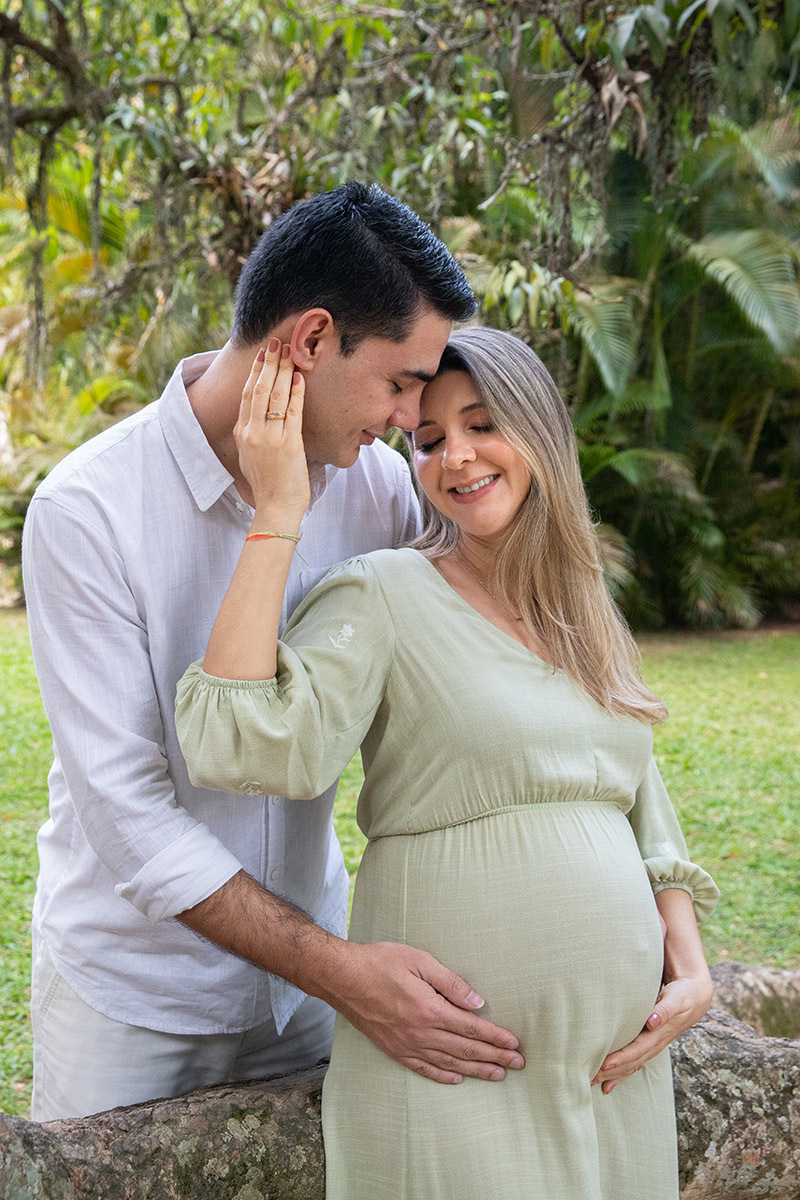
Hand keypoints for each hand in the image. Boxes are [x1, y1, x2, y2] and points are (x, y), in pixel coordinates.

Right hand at [234, 339, 309, 518]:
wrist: (276, 508)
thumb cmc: (268, 485)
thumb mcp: (250, 457)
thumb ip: (252, 435)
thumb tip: (258, 415)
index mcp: (241, 434)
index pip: (248, 395)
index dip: (256, 371)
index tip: (263, 354)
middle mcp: (252, 433)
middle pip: (259, 389)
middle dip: (269, 363)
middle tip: (276, 342)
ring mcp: (269, 438)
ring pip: (275, 396)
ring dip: (283, 371)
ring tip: (290, 352)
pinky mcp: (288, 445)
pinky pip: (293, 412)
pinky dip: (296, 392)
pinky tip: (300, 377)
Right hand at [333, 941, 524, 1084]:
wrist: (342, 978)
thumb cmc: (380, 962)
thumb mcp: (419, 961)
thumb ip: (451, 983)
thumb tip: (477, 1002)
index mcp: (430, 1010)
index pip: (471, 1029)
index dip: (496, 1038)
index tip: (514, 1045)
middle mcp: (420, 1033)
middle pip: (465, 1050)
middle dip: (494, 1058)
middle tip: (517, 1065)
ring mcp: (406, 1045)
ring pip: (449, 1063)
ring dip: (476, 1070)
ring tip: (497, 1075)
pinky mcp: (393, 1049)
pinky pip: (424, 1069)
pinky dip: (443, 1076)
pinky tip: (457, 1078)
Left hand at [590, 971, 712, 1093]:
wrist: (695, 997)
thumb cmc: (683, 995)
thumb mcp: (676, 999)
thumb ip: (665, 1010)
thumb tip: (652, 1022)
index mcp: (659, 1034)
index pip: (637, 1050)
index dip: (621, 1058)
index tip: (604, 1064)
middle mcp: (655, 1044)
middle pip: (631, 1062)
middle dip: (611, 1072)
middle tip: (590, 1078)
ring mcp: (652, 1046)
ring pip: (631, 1065)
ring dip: (612, 1076)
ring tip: (592, 1083)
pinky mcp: (649, 1044)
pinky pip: (634, 1063)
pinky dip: (621, 1075)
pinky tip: (607, 1086)